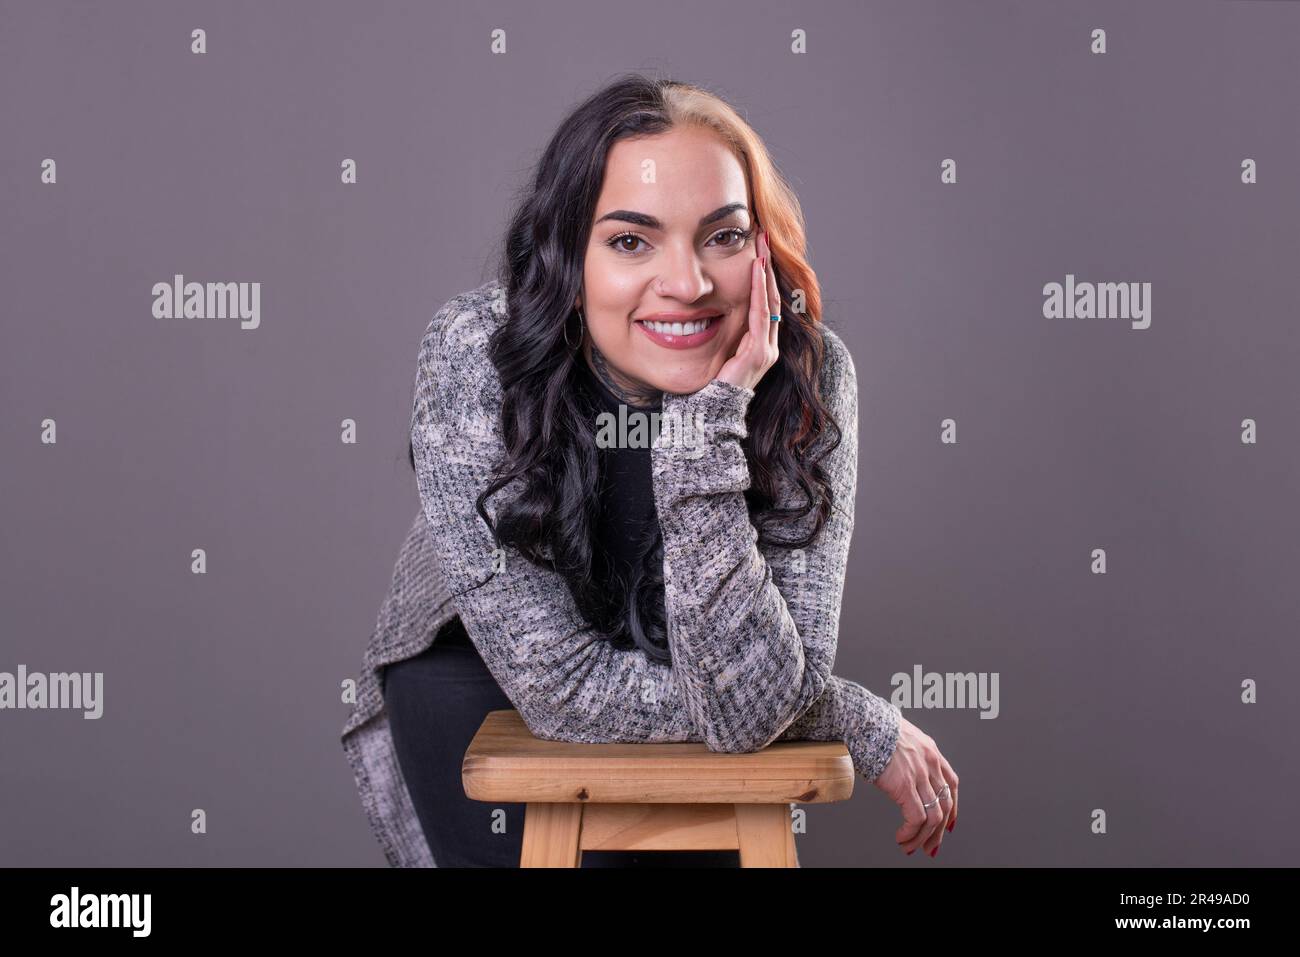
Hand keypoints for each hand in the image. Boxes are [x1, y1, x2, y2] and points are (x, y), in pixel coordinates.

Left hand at [716, 229, 779, 392]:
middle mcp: (768, 345)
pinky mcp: (758, 354)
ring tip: (761, 245)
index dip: (763, 275)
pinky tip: (755, 269)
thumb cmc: (709, 385)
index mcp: (760, 344)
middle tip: (762, 237)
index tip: (756, 249)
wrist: (709, 413)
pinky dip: (759, 290)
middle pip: (773, 296)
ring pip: (770, 301)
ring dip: (765, 271)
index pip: (765, 302)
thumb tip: (702, 308)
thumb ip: (719, 334)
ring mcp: (766, 350)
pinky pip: (762, 314)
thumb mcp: (716, 352)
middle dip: (768, 265)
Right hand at [871, 714, 958, 858]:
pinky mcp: (905, 786)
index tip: (949, 823)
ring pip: (933, 817)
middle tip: (930, 846)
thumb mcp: (901, 737)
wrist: (863, 722)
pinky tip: (901, 837)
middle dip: (938, 831)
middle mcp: (930, 764)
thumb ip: (909, 753)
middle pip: (945, 805)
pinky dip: (911, 832)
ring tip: (910, 846)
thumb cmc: (874, 728)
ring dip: (923, 837)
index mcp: (931, 751)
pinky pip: (916, 818)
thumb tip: (901, 768)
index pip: (952, 784)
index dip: (953, 807)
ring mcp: (920, 775)